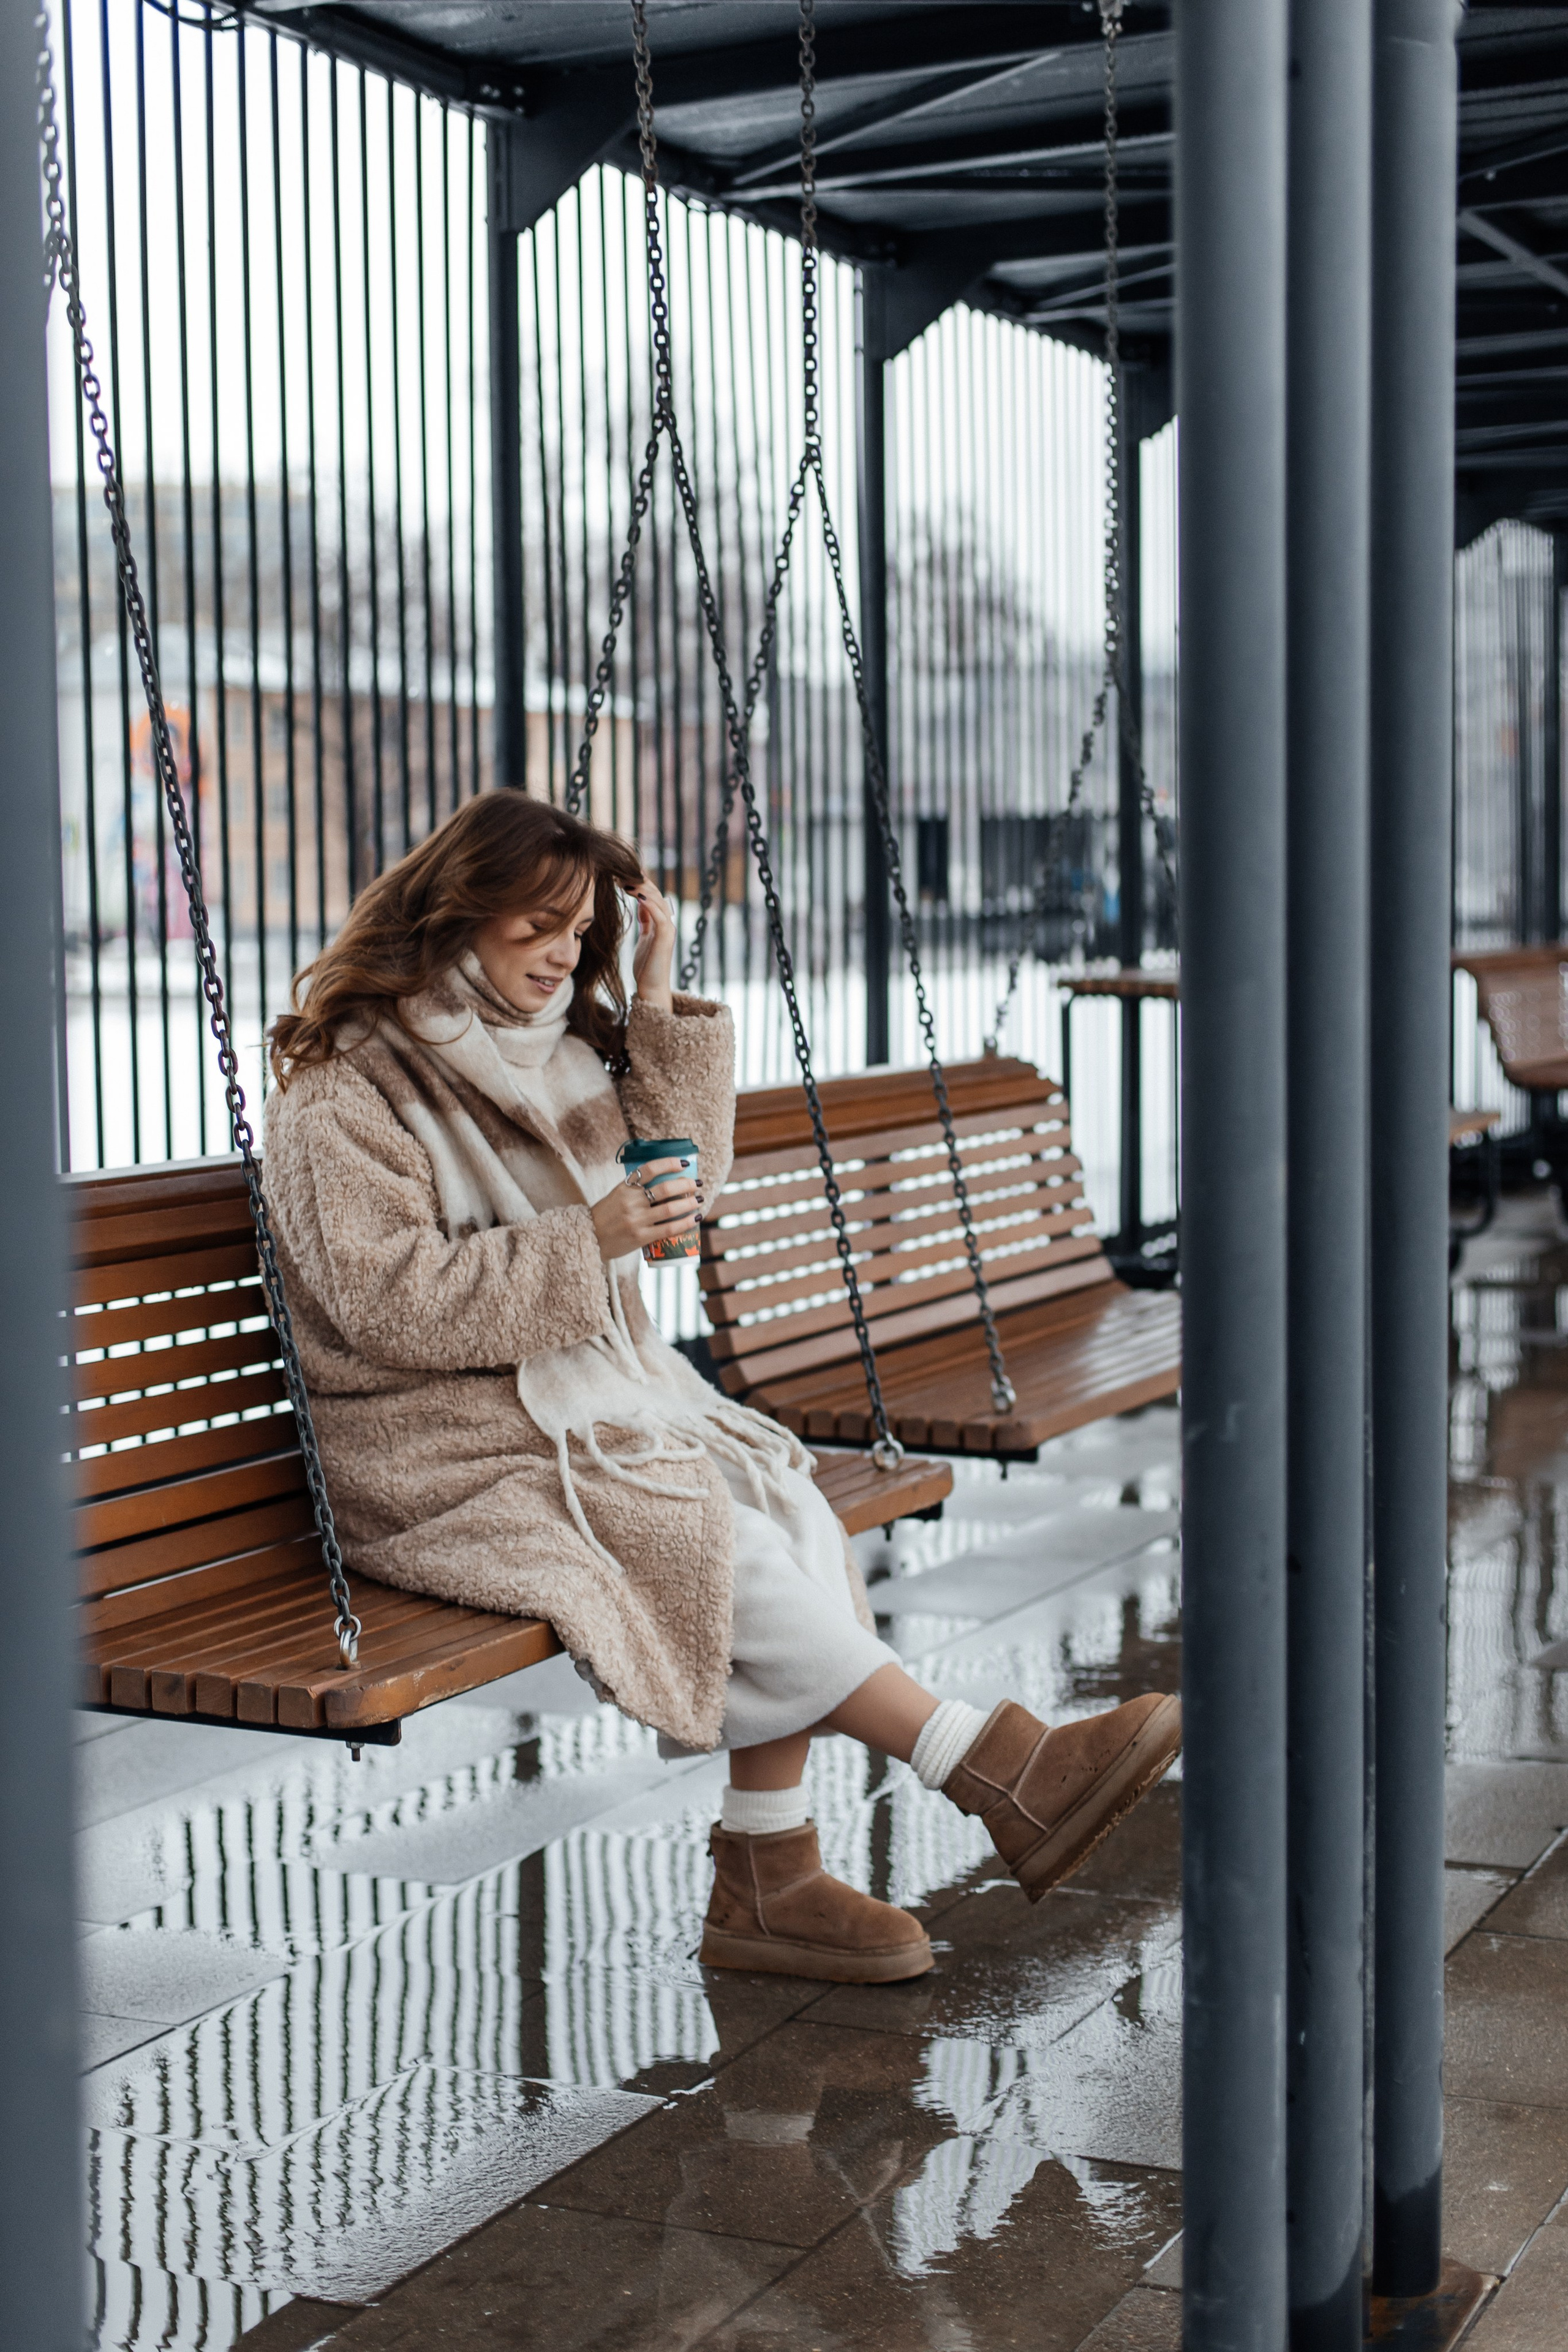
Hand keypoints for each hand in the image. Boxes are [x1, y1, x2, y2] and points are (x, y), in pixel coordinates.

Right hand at [591, 1160, 701, 1260]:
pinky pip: (669, 1229)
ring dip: (689, 1203)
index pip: (650, 1169)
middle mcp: (631, 1202)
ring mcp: (636, 1220)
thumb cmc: (607, 1216)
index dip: (669, 1163)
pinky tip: (695, 1218)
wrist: (590, 1238)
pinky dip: (685, 1223)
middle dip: (686, 1185)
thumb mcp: (617, 1195)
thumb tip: (666, 1184)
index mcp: (624, 1187)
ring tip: (699, 1200)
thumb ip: (636, 1189)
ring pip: (670, 1209)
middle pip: (665, 1189)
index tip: (683, 1163)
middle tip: (696, 1184)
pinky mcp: (641, 1237)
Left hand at [629, 878, 676, 1012]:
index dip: (637, 882)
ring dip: (641, 888)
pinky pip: (658, 915)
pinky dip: (648, 903)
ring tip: (624, 879)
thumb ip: (645, 921)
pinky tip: (635, 893)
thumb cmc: (645, 967)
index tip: (619, 873)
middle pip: (654, 893)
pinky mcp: (666, 938)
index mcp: (660, 922)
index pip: (650, 895)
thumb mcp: (644, 938)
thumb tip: (641, 904)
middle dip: (637, 881)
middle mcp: (666, 922)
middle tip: (618, 871)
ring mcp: (668, 929)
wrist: (652, 988)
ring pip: (657, 900)